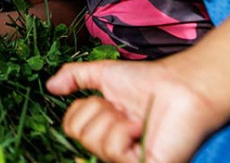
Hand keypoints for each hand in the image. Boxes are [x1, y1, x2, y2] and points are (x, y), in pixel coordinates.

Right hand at [46, 58, 224, 162]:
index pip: (71, 128)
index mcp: (104, 129)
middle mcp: (114, 148)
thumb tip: (49, 86)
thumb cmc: (148, 81)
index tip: (105, 99)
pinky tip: (140, 127)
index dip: (81, 109)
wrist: (180, 85)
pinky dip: (123, 132)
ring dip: (114, 120)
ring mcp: (129, 159)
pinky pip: (115, 153)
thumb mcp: (103, 74)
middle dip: (98, 112)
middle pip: (80, 136)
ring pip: (96, 143)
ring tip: (135, 117)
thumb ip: (74, 77)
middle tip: (122, 107)